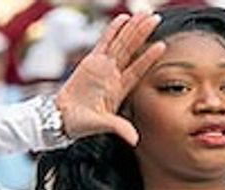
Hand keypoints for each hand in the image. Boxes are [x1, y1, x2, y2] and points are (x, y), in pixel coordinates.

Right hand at [54, 12, 166, 145]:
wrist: (61, 118)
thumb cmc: (81, 124)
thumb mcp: (102, 125)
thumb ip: (118, 128)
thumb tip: (135, 140)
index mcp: (119, 89)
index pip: (138, 69)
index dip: (149, 57)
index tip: (162, 45)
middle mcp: (114, 75)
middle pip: (131, 49)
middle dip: (143, 34)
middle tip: (155, 18)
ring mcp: (103, 67)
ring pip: (120, 42)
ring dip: (132, 29)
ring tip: (143, 14)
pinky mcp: (90, 62)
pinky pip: (103, 42)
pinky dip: (113, 31)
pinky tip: (122, 19)